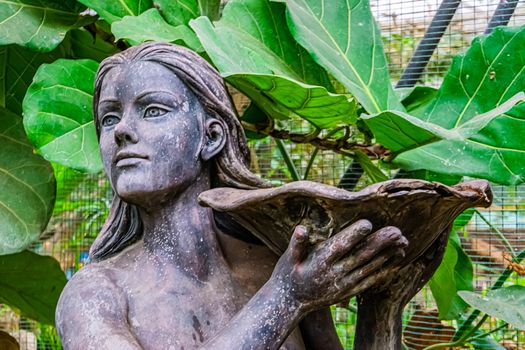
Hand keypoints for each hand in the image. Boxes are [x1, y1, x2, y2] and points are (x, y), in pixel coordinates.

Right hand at [272, 219, 407, 311]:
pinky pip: (369, 281)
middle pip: (360, 256)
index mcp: (320, 261)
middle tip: (396, 231)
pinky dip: (383, 271)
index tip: (368, 223)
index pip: (340, 246)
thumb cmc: (287, 273)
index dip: (354, 234)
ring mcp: (343, 284)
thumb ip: (296, 243)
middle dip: (380, 243)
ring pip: (369, 268)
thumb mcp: (288, 257)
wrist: (290, 302)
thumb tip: (301, 228)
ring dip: (387, 255)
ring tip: (402, 242)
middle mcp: (334, 273)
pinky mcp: (348, 292)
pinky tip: (394, 261)